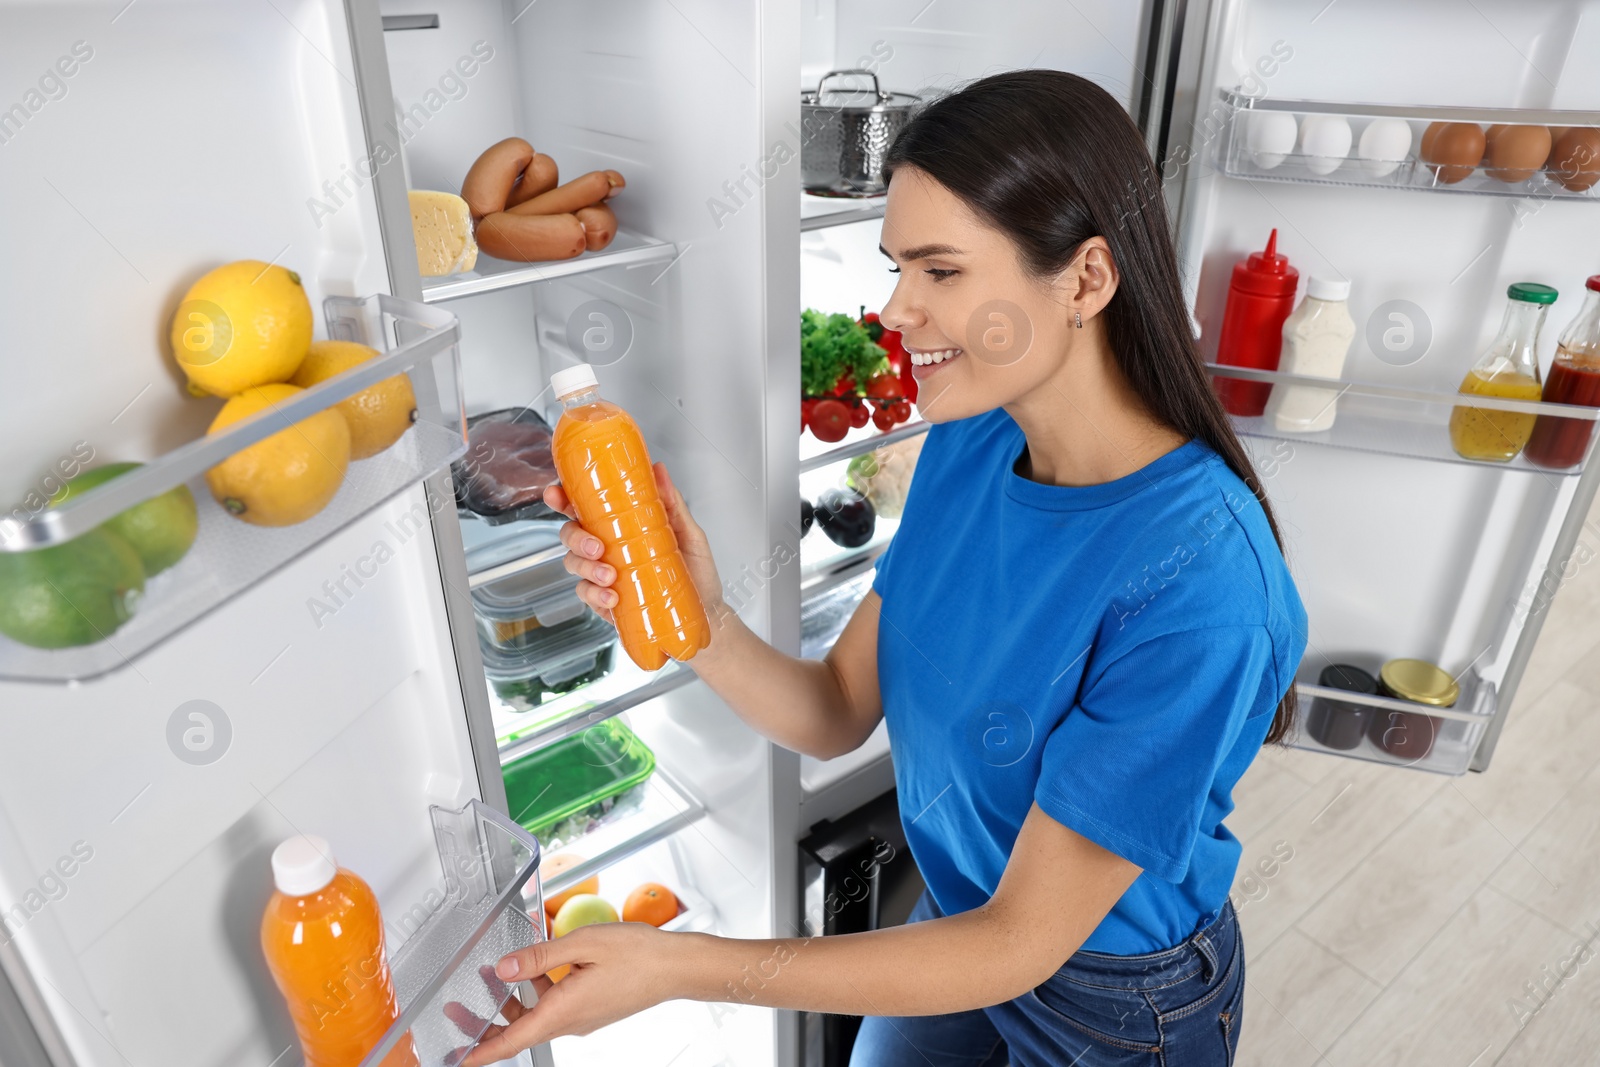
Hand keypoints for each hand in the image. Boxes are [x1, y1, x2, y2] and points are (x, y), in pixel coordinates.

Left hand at [458, 922, 683, 1065]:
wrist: (675, 966)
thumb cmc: (638, 954)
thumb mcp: (583, 943)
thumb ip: (539, 956)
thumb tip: (504, 968)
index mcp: (564, 1010)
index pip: (512, 1041)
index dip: (480, 1052)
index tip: (457, 1060)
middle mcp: (571, 1021)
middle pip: (518, 1031)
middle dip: (484, 1023)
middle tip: (456, 1009)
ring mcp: (582, 1017)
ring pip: (535, 1017)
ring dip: (510, 1003)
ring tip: (491, 976)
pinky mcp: (590, 1009)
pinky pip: (554, 1007)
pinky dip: (534, 994)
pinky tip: (533, 969)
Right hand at [542, 462, 724, 621]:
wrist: (705, 613)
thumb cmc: (695, 571)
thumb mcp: (688, 534)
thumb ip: (672, 504)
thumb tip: (658, 471)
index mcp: (619, 525)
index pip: (582, 506)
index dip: (562, 498)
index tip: (556, 495)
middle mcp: (606, 547)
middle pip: (570, 534)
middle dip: (575, 538)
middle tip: (597, 547)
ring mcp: (603, 575)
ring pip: (573, 564)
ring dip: (586, 568)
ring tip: (610, 576)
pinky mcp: (606, 602)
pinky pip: (587, 595)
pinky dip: (595, 595)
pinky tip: (612, 598)